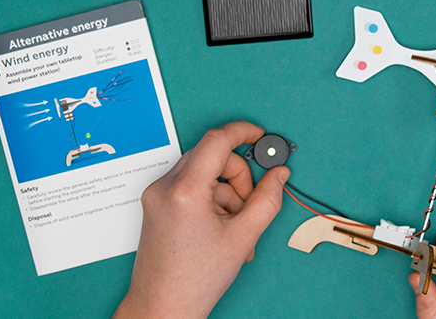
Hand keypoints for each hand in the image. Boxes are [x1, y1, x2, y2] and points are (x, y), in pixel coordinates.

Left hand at [114, 121, 289, 318]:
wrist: (162, 307)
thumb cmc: (194, 280)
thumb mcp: (243, 237)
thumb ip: (267, 200)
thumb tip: (279, 175)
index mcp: (185, 190)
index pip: (216, 140)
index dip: (243, 132)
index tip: (259, 136)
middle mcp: (165, 187)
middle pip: (212, 157)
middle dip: (239, 177)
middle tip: (250, 206)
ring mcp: (157, 196)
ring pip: (204, 174)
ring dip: (227, 194)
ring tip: (234, 230)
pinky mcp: (156, 205)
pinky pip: (191, 188)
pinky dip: (212, 202)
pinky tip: (219, 231)